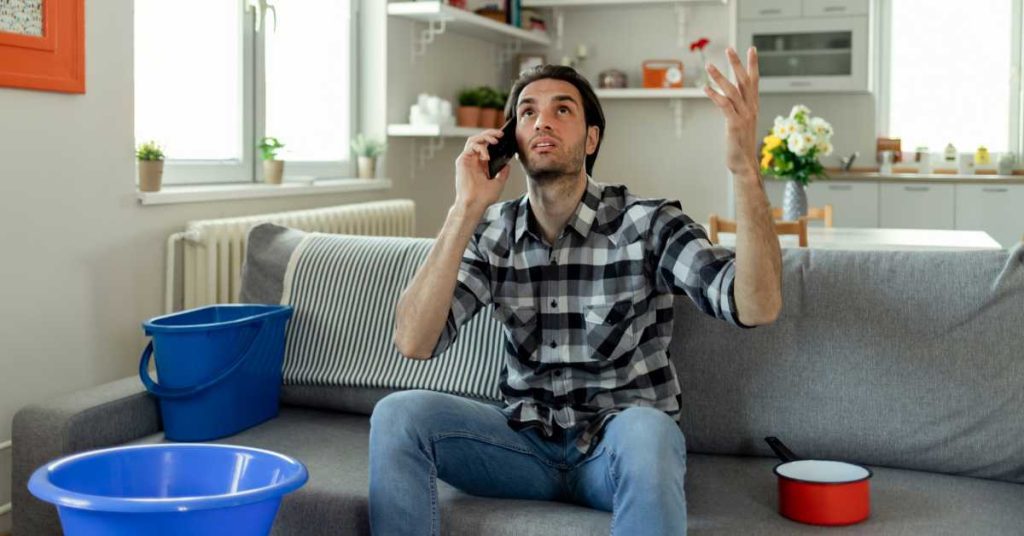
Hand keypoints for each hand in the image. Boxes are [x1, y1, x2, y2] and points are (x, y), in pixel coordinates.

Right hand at [454, 129, 512, 213]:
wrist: (475, 204)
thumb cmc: (484, 197)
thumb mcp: (499, 182)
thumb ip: (503, 172)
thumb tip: (508, 164)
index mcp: (481, 164)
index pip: (486, 145)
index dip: (493, 138)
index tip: (504, 137)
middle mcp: (473, 160)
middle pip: (479, 139)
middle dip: (490, 134)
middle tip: (500, 134)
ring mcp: (467, 160)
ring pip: (473, 140)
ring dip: (485, 137)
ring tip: (495, 141)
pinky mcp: (462, 161)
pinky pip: (470, 147)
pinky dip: (480, 148)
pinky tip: (486, 156)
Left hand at [704, 47, 759, 177]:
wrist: (744, 164)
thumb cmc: (741, 144)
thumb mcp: (742, 122)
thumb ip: (738, 108)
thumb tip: (731, 98)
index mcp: (753, 106)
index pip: (754, 81)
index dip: (752, 64)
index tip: (751, 49)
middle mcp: (751, 108)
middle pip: (745, 81)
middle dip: (737, 63)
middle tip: (730, 48)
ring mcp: (744, 116)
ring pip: (732, 91)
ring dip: (720, 77)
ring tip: (708, 65)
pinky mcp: (734, 125)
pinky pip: (724, 106)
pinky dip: (715, 95)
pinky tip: (705, 87)